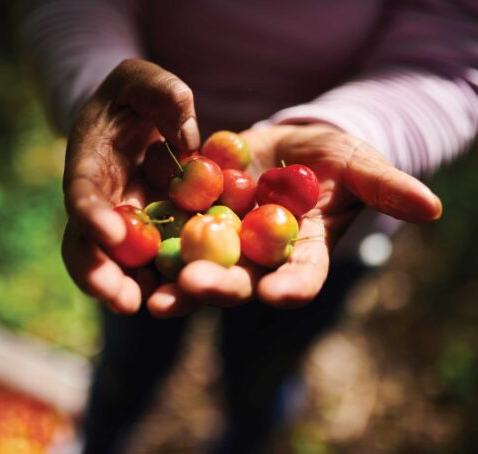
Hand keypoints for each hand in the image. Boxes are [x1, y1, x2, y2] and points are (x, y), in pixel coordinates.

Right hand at [62, 59, 199, 313]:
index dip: (91, 215)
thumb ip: (163, 96)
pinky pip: (153, 261)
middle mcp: (101, 202)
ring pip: (117, 263)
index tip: (108, 234)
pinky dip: (163, 280)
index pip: (82, 193)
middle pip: (89, 244)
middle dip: (101, 274)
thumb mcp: (144, 81)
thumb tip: (188, 141)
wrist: (137, 118)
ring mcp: (124, 221)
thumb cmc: (137, 95)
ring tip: (153, 308)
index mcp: (88, 164)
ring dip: (131, 289)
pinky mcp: (151, 232)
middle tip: (123, 300)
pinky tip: (184, 295)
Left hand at [149, 124, 441, 315]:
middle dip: (220, 288)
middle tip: (197, 289)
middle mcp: (256, 260)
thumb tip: (431, 207)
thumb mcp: (356, 166)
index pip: (299, 278)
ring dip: (176, 282)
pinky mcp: (191, 220)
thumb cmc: (329, 158)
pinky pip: (171, 234)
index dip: (292, 286)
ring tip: (155, 294)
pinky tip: (131, 245)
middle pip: (239, 282)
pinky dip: (154, 242)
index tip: (280, 292)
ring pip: (198, 268)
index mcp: (299, 255)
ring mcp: (222, 243)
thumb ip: (383, 187)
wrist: (284, 145)